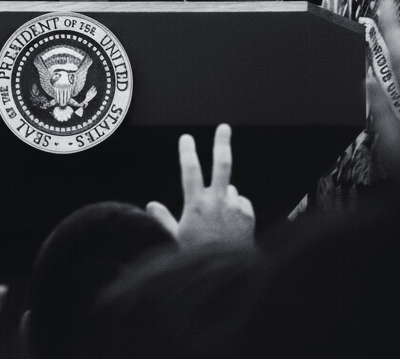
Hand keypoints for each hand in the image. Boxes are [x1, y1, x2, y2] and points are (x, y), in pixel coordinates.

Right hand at [146, 124, 255, 246]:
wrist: (228, 271)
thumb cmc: (198, 256)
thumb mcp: (176, 238)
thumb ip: (163, 219)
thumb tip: (151, 205)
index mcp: (196, 205)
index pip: (190, 171)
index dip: (187, 152)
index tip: (187, 137)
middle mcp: (217, 202)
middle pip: (222, 165)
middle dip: (222, 143)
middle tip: (224, 127)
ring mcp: (235, 207)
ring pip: (229, 190)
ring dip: (224, 197)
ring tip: (218, 221)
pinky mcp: (248, 214)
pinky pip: (240, 203)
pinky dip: (235, 208)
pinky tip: (230, 225)